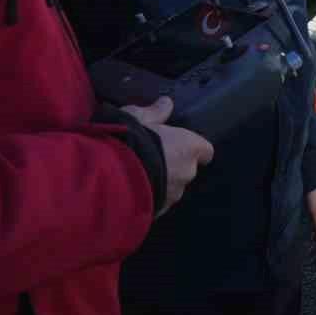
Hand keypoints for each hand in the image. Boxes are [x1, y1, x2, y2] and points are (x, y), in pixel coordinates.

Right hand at [125, 96, 213, 214]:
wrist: (110, 177)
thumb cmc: (129, 141)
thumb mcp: (138, 118)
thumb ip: (155, 112)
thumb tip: (167, 103)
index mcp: (189, 147)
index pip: (206, 150)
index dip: (195, 148)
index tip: (182, 145)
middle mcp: (186, 173)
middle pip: (188, 169)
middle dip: (174, 166)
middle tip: (152, 158)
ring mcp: (173, 195)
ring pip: (172, 188)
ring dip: (161, 182)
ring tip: (138, 175)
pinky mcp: (158, 211)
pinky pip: (157, 202)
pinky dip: (148, 196)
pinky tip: (131, 190)